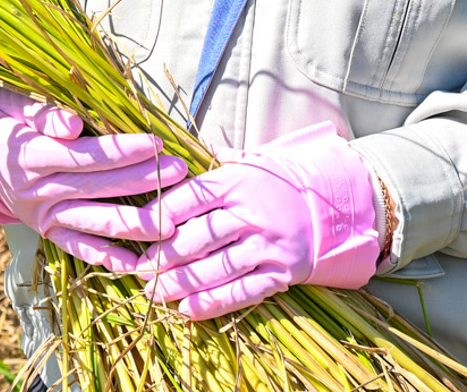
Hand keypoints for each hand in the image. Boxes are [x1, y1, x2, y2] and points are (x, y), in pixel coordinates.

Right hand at [0, 74, 185, 269]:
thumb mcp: (9, 104)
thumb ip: (41, 112)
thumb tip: (73, 123)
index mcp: (30, 156)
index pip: (86, 156)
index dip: (122, 151)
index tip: (156, 142)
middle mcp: (38, 191)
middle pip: (98, 188)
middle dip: (143, 180)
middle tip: (180, 172)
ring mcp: (43, 215)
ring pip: (95, 223)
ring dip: (136, 223)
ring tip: (173, 219)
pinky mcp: (47, 231)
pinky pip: (79, 248)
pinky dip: (106, 258)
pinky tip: (137, 263)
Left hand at [138, 122, 381, 318]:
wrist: (330, 206)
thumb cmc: (274, 184)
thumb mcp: (246, 163)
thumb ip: (208, 165)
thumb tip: (166, 156)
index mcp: (237, 182)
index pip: (189, 199)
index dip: (159, 216)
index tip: (136, 230)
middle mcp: (253, 213)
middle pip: (199, 237)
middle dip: (164, 256)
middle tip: (138, 270)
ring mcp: (270, 245)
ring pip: (217, 268)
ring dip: (182, 283)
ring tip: (154, 292)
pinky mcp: (282, 272)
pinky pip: (244, 291)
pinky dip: (214, 302)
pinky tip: (187, 309)